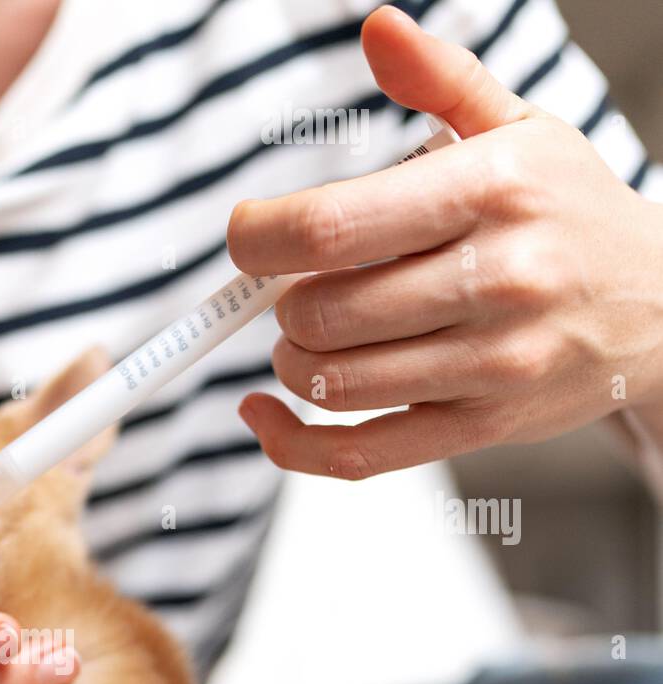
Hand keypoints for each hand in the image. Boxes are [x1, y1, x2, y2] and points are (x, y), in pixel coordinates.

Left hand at [229, 5, 662, 479]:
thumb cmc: (568, 215)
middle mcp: (498, 278)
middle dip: (281, 304)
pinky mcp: (482, 427)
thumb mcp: (520, 131)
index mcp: (492, 190)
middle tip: (295, 291)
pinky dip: (292, 446)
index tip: (247, 235)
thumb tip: (377, 30)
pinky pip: (358, 456)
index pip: (332, 226)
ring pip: (333, 383)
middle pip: (322, 311)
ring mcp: (492, 363)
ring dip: (292, 363)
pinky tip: (266, 415)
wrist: (661, 307)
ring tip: (308, 339)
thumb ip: (441, 80)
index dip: (258, 237)